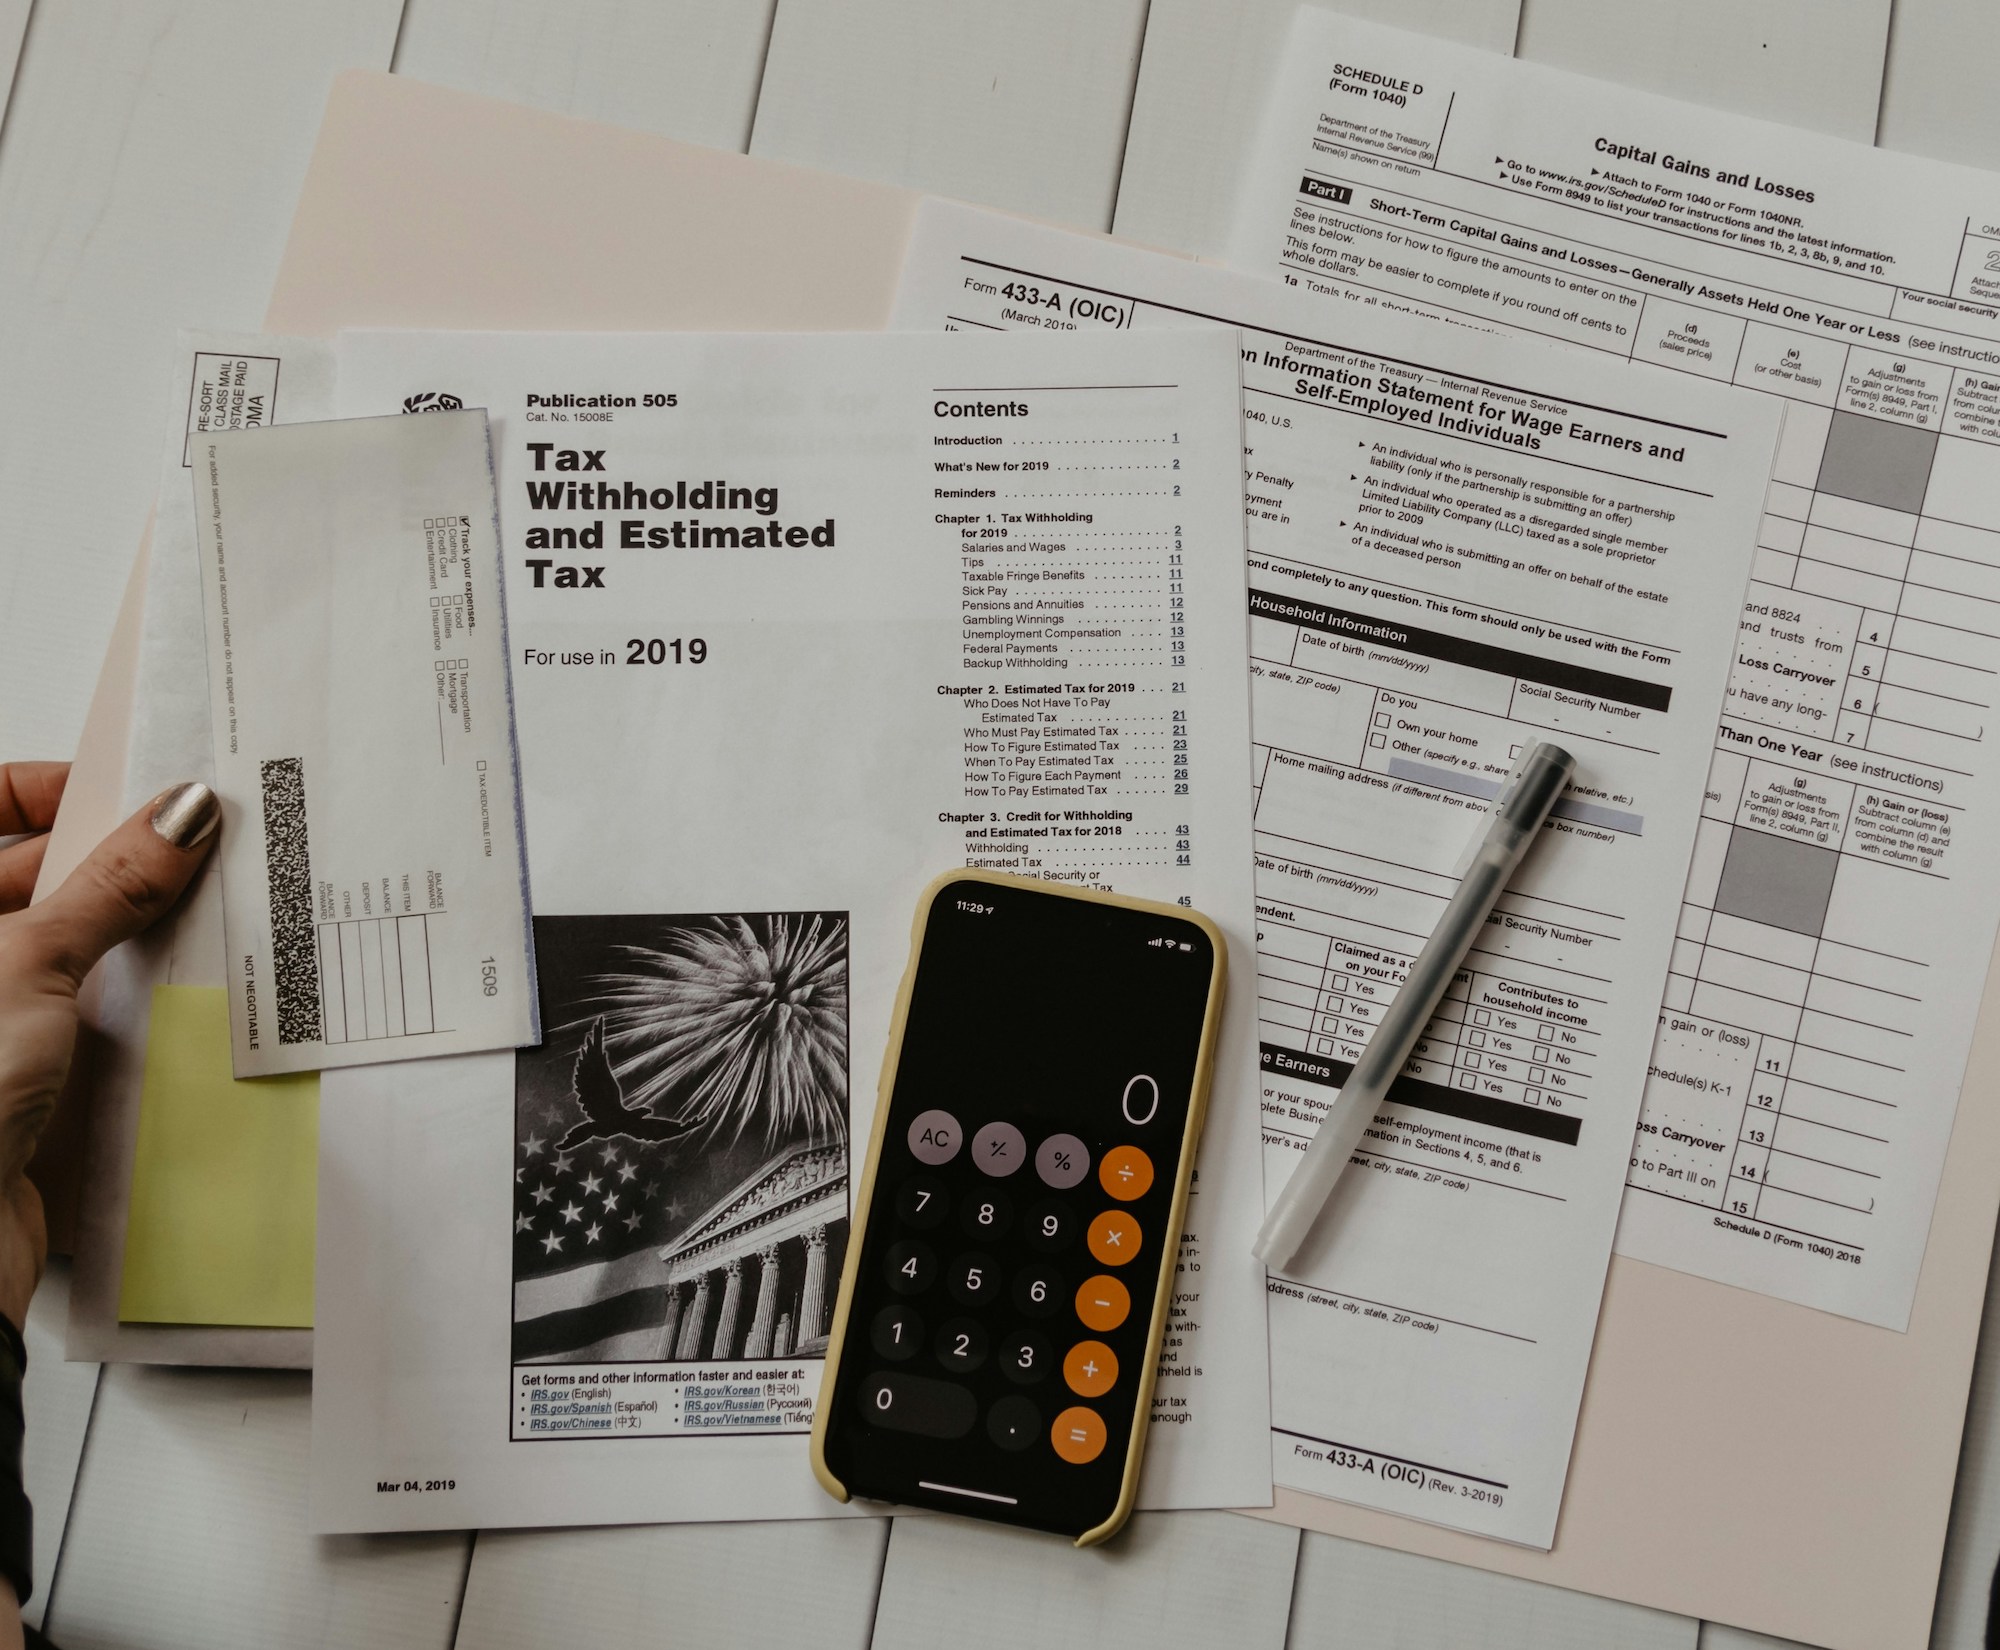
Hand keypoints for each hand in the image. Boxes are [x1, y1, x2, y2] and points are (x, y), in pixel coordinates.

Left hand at [0, 768, 217, 1330]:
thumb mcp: (29, 961)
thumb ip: (109, 885)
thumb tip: (177, 815)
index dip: (48, 790)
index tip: (134, 792)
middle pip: (30, 882)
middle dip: (113, 868)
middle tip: (196, 855)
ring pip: (68, 957)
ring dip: (132, 945)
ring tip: (205, 926)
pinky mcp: (15, 1084)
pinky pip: (86, 1022)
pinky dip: (133, 1010)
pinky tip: (184, 1004)